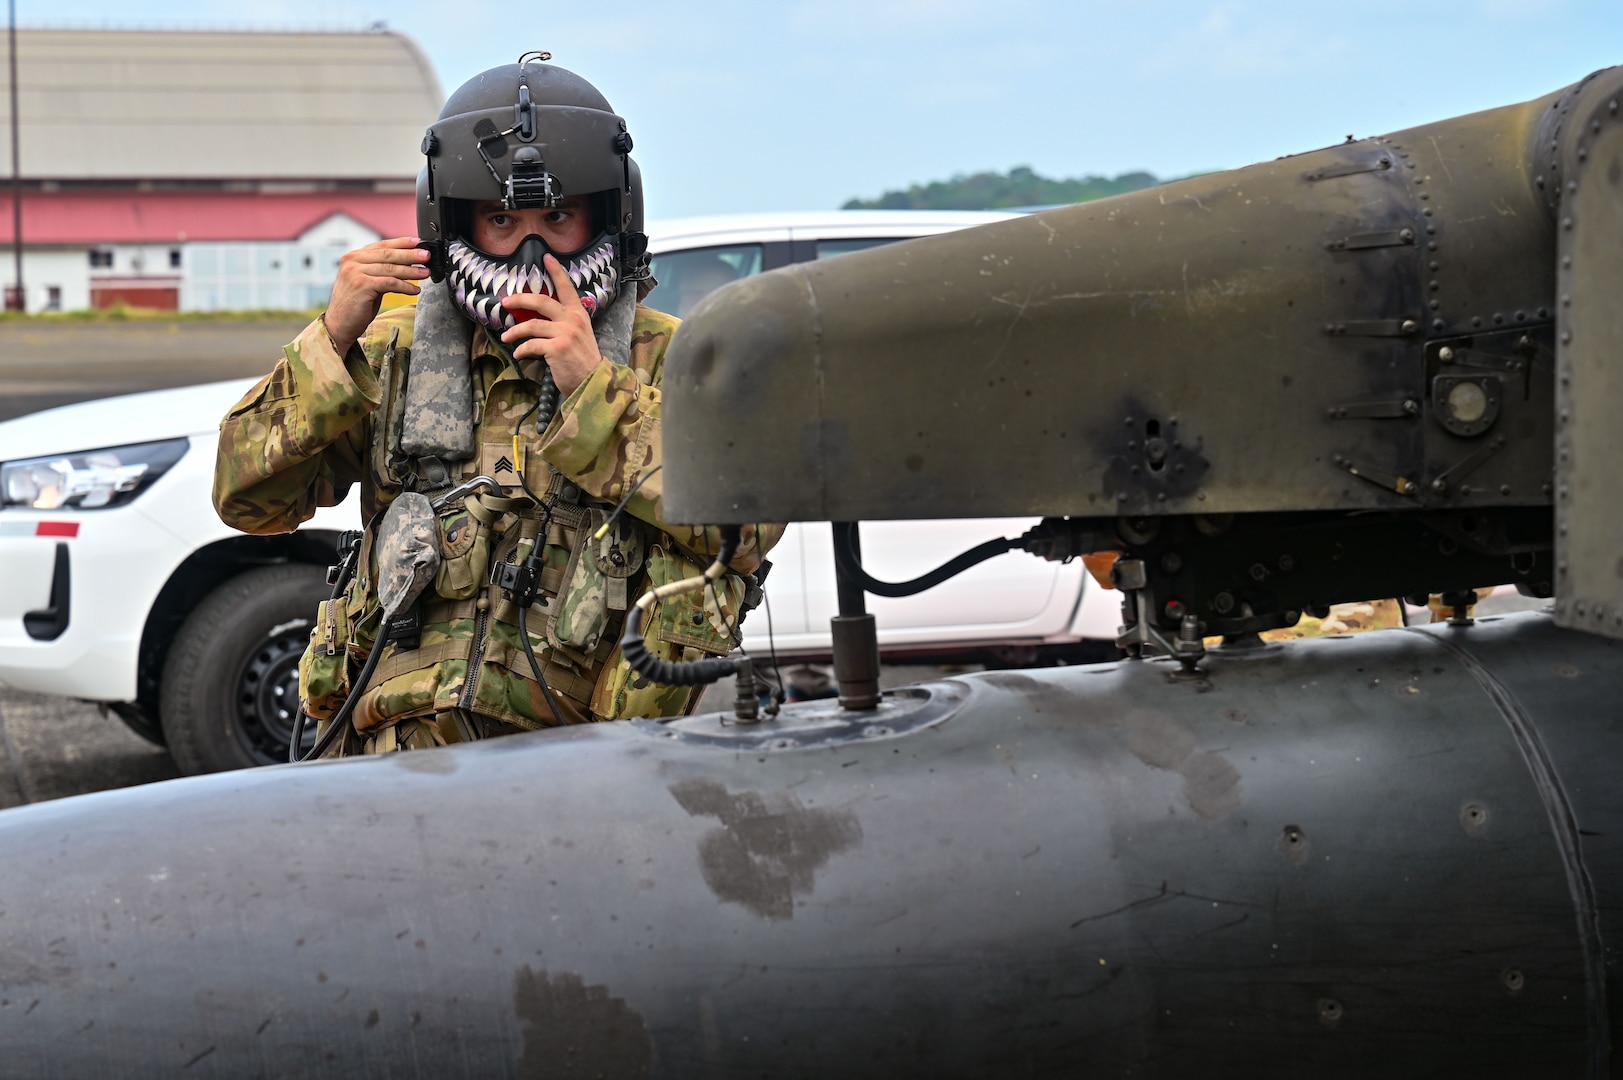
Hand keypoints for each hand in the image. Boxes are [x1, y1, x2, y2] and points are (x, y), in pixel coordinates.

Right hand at [323, 237, 430, 354]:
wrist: (339, 324)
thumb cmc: (355, 304)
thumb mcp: (367, 281)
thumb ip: (380, 270)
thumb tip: (407, 262)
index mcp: (353, 257)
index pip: (381, 245)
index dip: (402, 243)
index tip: (418, 243)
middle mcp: (352, 261)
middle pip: (388, 254)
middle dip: (410, 255)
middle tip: (427, 256)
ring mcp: (355, 272)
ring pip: (390, 268)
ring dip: (411, 271)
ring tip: (425, 273)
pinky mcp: (362, 285)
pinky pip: (390, 283)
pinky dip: (405, 286)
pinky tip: (415, 290)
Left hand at [499, 254, 602, 396]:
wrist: (593, 381)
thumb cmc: (582, 360)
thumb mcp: (579, 335)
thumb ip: (564, 323)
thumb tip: (538, 317)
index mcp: (579, 314)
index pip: (567, 288)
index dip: (556, 271)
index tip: (546, 257)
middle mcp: (573, 320)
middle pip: (541, 301)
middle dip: (520, 299)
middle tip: (506, 301)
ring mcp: (565, 334)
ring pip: (531, 324)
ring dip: (515, 331)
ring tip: (506, 337)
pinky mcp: (556, 348)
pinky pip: (531, 344)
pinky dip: (521, 349)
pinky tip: (518, 353)